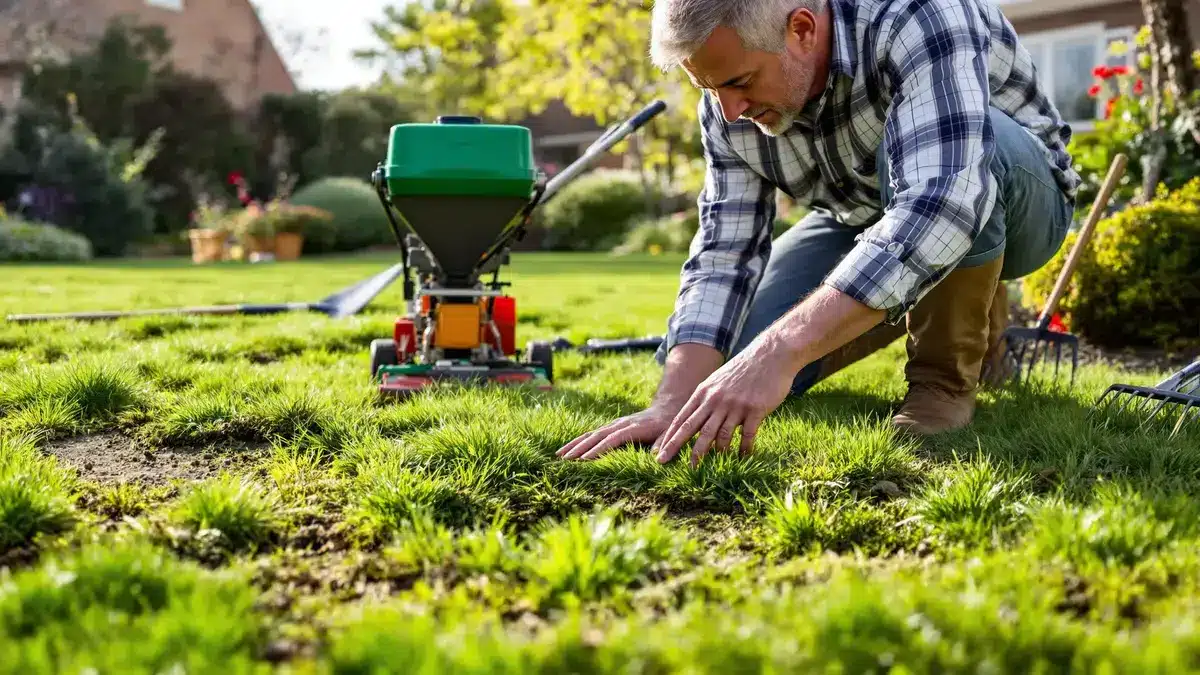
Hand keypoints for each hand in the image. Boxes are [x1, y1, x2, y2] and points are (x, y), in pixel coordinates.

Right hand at [556, 404, 679, 460]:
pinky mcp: (611, 427)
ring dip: (575, 444)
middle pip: (596, 436)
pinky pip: (592, 435)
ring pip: (591, 434)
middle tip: (563, 459)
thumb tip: (658, 458)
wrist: (665, 409)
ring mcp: (614, 425)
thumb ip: (664, 445)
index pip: (612, 440)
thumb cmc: (668, 426)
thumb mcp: (670, 434)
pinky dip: (579, 442)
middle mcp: (620, 425)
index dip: (598, 449)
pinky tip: (569, 450)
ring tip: (559, 455)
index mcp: (633, 428)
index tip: (584, 459)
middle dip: (579, 448)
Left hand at [654, 338, 796, 466]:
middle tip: (665, 462)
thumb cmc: (743, 370)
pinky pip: (747, 435)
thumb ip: (706, 399)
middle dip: (677, 447)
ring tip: (707, 468)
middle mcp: (716, 400)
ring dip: (713, 454)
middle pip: (694, 429)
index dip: (669, 437)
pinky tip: (743, 457)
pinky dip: (744, 449)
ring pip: (719, 436)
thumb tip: (696, 419)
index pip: (682, 418)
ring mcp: (735, 405)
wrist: (770, 355)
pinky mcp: (755, 409)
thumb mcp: (718, 381)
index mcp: (704, 392)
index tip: (659, 452)